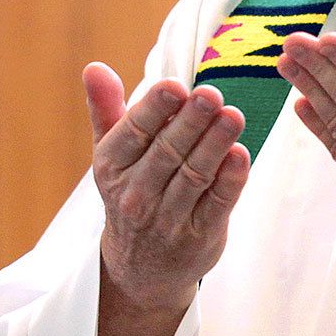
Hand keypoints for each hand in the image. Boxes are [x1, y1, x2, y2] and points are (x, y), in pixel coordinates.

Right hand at [84, 63, 251, 313]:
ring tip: (233, 116)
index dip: (154, 109)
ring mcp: (168, 219)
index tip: (175, 86)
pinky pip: (217, 204)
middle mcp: (135, 195)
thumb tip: (94, 67)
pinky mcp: (200, 236)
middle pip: (167, 152)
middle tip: (211, 94)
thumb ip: (106, 108)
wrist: (140, 269)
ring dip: (215, 145)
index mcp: (111, 167)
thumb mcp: (111, 153)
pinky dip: (230, 179)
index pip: (133, 133)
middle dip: (190, 122)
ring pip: (194, 176)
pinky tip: (241, 155)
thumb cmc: (130, 190)